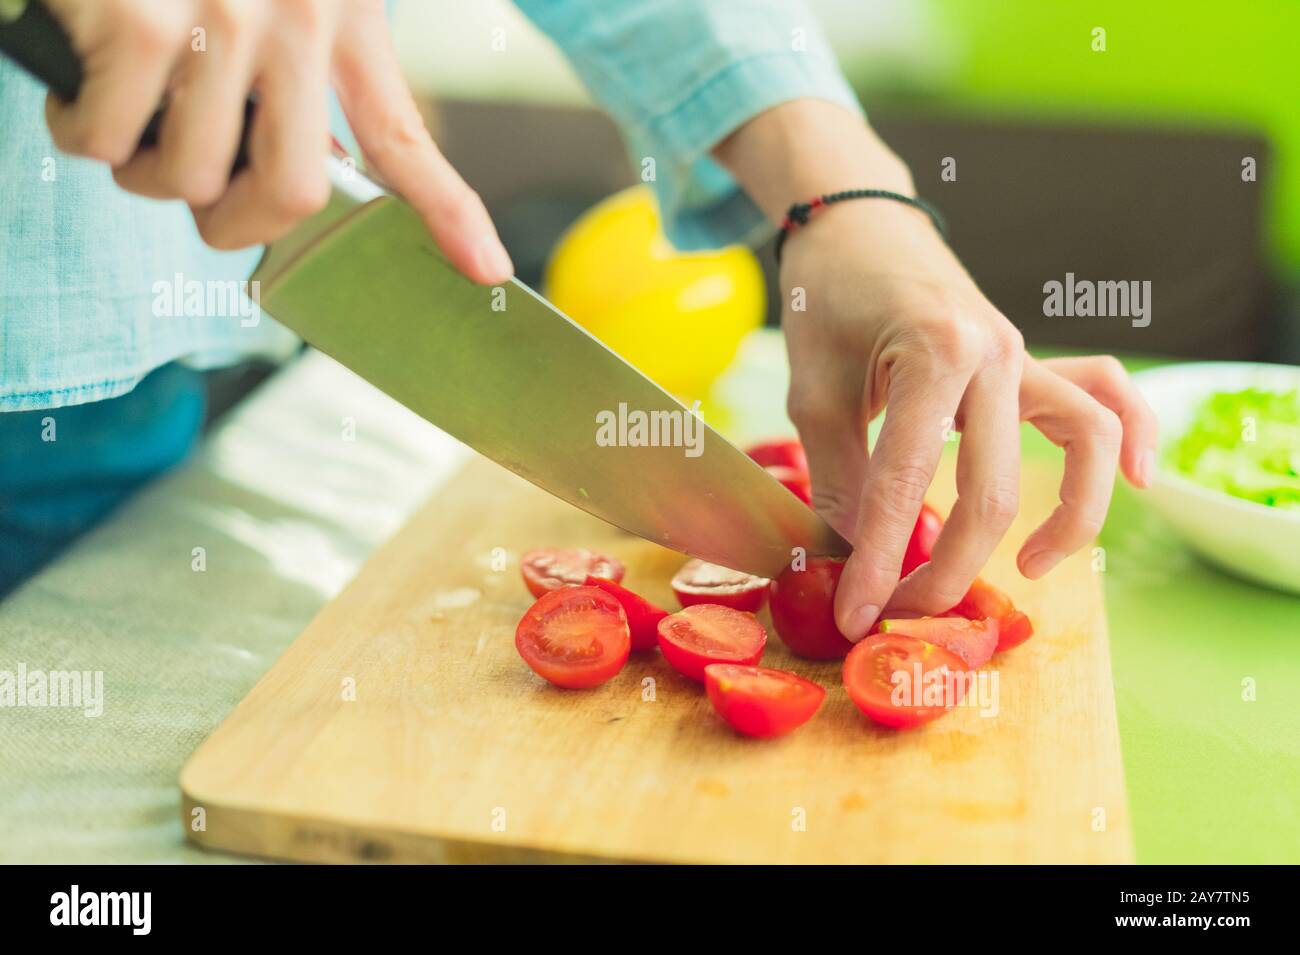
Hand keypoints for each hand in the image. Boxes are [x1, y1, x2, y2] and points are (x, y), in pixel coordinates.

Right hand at [43, 0, 511, 281]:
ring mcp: (223, 20)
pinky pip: (107, 141)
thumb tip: (309, 162)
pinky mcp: (142, 19)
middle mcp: (298, 22)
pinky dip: (80, 132)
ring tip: (128, 112)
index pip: (404, 135)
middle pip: (291, 195)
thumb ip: (305, 60)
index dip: (449, 211)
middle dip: (234, 223)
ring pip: (188, 177)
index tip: (486, 266)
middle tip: (198, 195)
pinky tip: (79, 83)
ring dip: (142, 169)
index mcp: (343, 16)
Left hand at [779, 200, 1156, 639]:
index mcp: (930, 352)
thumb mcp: (810, 388)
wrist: (859, 220)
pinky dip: (1133, 439)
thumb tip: (863, 551)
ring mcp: (1024, 353)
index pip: (904, 483)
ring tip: (1029, 569)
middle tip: (905, 610)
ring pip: (1086, 443)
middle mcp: (994, 353)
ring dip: (1068, 518)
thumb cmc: (828, 297)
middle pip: (992, 489)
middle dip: (948, 567)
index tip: (857, 616)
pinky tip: (1137, 485)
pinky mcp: (1033, 360)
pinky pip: (1107, 397)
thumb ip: (840, 471)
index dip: (878, 559)